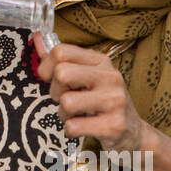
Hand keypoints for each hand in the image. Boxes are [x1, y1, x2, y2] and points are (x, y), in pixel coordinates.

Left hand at [34, 35, 147, 151]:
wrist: (133, 132)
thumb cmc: (103, 102)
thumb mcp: (87, 77)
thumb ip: (61, 60)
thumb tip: (38, 37)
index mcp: (101, 61)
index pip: (61, 51)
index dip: (46, 67)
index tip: (50, 79)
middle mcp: (110, 77)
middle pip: (62, 73)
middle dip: (55, 91)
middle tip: (65, 99)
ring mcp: (114, 101)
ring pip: (66, 102)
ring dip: (63, 114)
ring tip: (76, 115)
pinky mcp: (113, 125)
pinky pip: (73, 126)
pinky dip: (71, 130)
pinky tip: (82, 128)